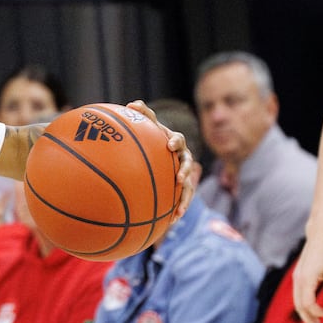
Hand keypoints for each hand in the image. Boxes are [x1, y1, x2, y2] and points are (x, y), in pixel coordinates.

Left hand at [127, 100, 195, 220]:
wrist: (160, 153)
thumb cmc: (151, 138)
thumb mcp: (146, 128)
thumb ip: (142, 115)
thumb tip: (133, 102)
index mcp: (173, 142)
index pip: (176, 139)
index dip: (175, 141)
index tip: (168, 146)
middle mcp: (182, 156)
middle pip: (187, 162)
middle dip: (185, 170)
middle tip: (179, 177)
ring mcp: (184, 171)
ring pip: (189, 184)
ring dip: (185, 195)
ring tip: (180, 208)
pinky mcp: (183, 186)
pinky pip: (183, 198)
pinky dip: (180, 207)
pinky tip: (174, 219)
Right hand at [292, 233, 322, 322]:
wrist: (318, 236)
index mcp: (306, 279)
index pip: (308, 303)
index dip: (318, 312)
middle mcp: (297, 280)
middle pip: (299, 306)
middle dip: (307, 319)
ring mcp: (296, 279)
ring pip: (296, 301)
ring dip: (305, 313)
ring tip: (314, 322)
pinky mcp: (297, 277)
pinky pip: (298, 295)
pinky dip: (304, 305)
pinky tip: (312, 308)